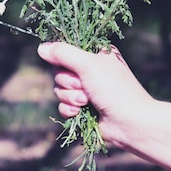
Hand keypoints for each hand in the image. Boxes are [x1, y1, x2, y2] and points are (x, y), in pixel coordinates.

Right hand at [37, 42, 153, 147]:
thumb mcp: (88, 64)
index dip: (62, 58)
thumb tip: (41, 48)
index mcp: (95, 53)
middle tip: (82, 85)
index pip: (67, 49)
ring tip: (86, 101)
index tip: (67, 64)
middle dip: (67, 81)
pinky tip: (80, 112)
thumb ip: (63, 54)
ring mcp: (86, 89)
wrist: (129, 122)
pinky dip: (69, 109)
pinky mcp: (82, 107)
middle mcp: (90, 69)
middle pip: (59, 70)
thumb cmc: (114, 88)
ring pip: (59, 88)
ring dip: (69, 96)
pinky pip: (62, 105)